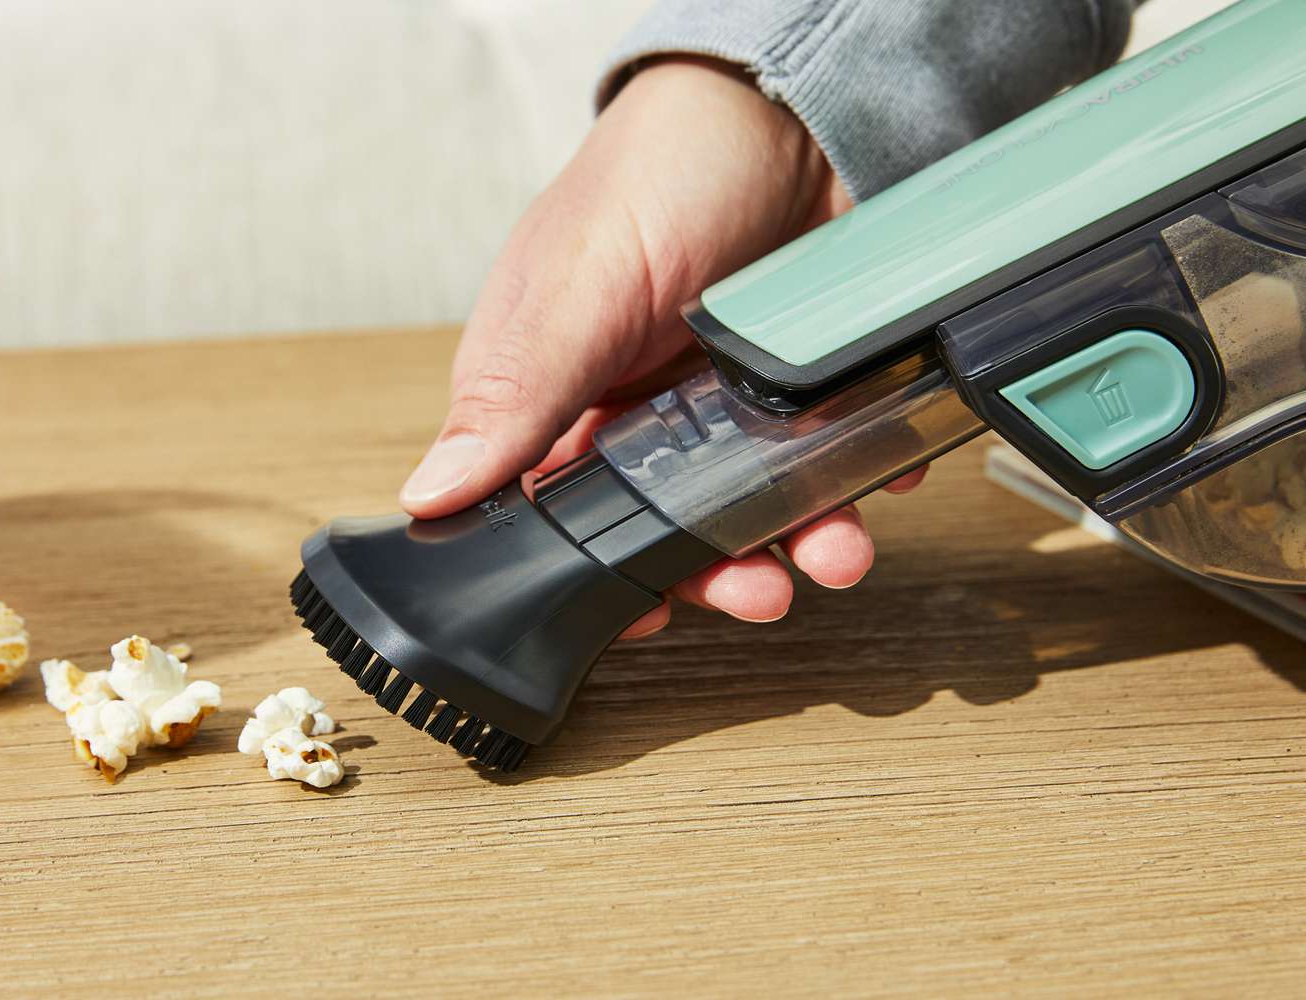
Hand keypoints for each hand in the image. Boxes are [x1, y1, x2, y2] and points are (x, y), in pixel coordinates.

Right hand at [399, 58, 925, 637]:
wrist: (790, 103)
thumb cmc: (661, 171)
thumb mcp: (575, 289)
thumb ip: (513, 395)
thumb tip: (429, 493)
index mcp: (557, 390)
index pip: (558, 513)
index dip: (600, 575)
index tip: (646, 616)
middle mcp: (637, 403)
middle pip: (670, 527)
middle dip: (718, 572)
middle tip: (758, 593)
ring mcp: (724, 396)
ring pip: (757, 505)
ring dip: (798, 541)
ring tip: (833, 552)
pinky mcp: (797, 382)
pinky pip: (830, 456)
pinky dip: (858, 478)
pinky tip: (877, 477)